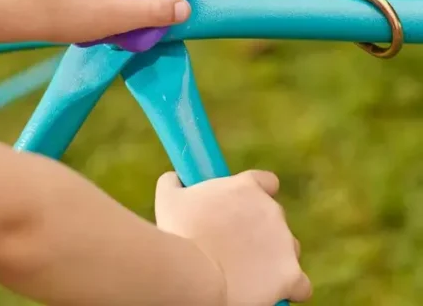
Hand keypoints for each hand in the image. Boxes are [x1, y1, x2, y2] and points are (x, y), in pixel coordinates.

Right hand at [156, 171, 312, 305]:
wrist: (195, 271)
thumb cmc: (179, 231)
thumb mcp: (169, 197)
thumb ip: (175, 181)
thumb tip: (175, 177)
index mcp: (247, 187)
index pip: (267, 182)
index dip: (259, 194)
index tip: (245, 208)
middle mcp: (272, 210)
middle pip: (275, 219)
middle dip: (260, 232)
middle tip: (235, 247)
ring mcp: (284, 242)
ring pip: (288, 249)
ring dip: (273, 258)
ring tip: (247, 273)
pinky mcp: (291, 274)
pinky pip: (300, 283)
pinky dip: (289, 288)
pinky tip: (270, 291)